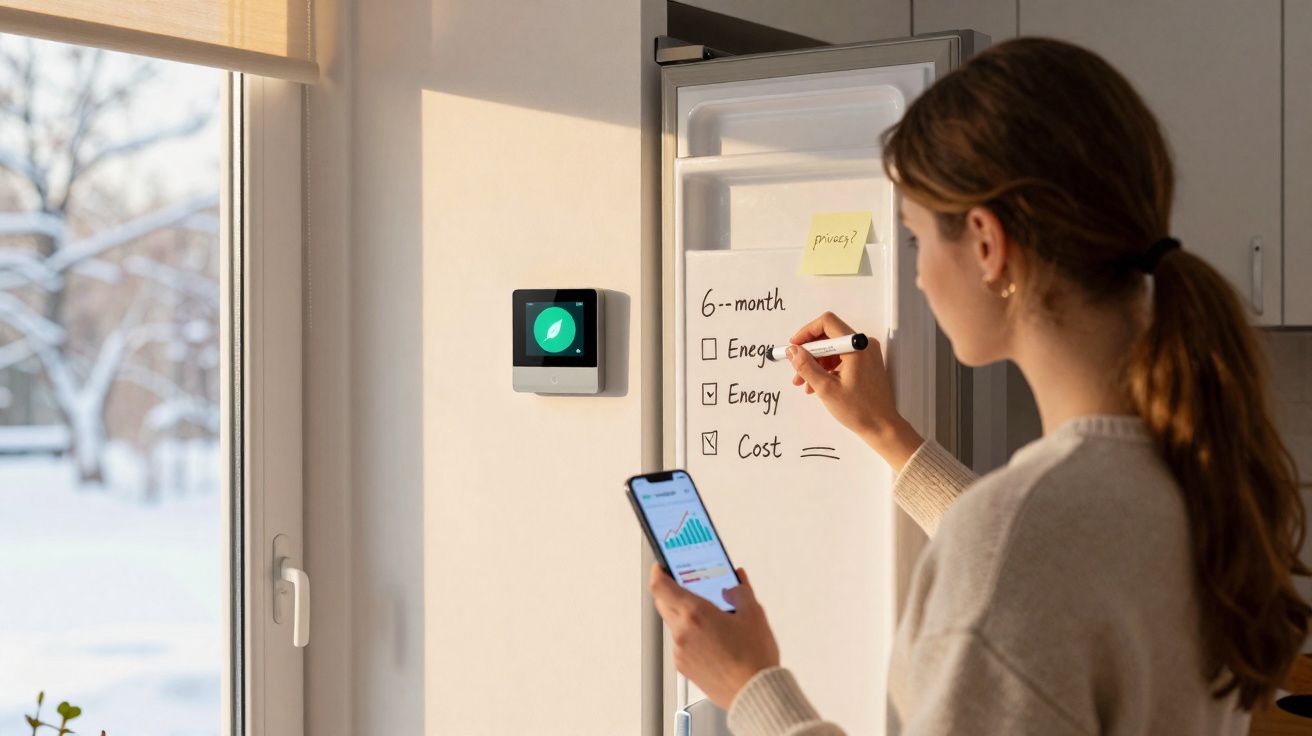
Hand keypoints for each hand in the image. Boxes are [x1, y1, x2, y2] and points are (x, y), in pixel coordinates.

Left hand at [648, 563, 779, 709]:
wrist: (755, 693)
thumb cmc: (754, 658)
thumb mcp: (753, 614)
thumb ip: (740, 591)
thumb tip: (735, 582)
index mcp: (695, 613)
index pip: (660, 585)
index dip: (658, 571)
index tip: (663, 566)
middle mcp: (682, 632)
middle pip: (663, 603)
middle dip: (672, 591)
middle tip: (689, 585)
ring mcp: (681, 651)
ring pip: (673, 624)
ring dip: (684, 615)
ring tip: (710, 615)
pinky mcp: (684, 667)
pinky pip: (680, 643)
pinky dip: (690, 635)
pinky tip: (712, 638)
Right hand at [787, 312, 922, 470]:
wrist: (882, 426)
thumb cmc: (861, 410)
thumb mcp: (826, 388)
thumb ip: (806, 366)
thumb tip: (793, 351)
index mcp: (857, 347)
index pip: (827, 323)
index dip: (806, 333)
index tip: (795, 346)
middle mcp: (864, 346)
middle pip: (828, 336)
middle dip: (809, 352)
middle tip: (796, 366)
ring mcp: (866, 354)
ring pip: (833, 349)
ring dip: (816, 363)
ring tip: (805, 382)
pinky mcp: (866, 363)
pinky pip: (841, 358)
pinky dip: (827, 368)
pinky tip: (817, 384)